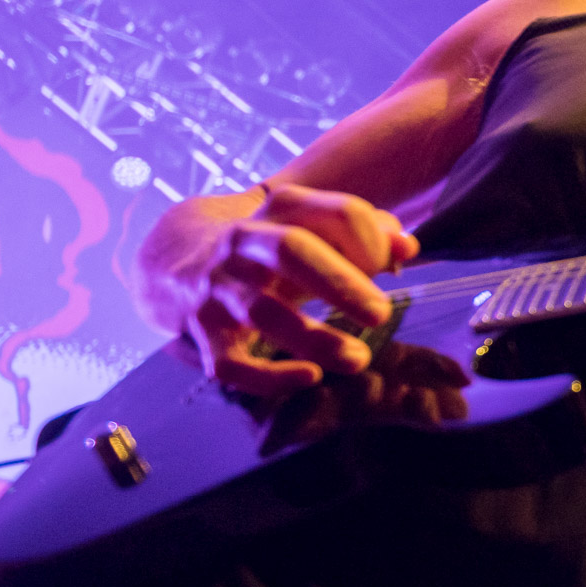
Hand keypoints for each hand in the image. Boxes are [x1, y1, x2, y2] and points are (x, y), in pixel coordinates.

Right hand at [183, 183, 420, 396]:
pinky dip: (267, 377)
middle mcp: (244, 241)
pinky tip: (309, 377)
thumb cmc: (273, 247)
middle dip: (340, 283)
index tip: (388, 266)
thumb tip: (408, 247)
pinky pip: (228, 362)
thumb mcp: (315, 228)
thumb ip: (367, 233)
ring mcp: (217, 287)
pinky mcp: (201, 333)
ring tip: (358, 358)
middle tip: (381, 314)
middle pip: (291, 251)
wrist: (177, 259)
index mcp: (284, 208)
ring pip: (262, 311)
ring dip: (314, 338)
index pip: (341, 213)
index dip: (373, 240)